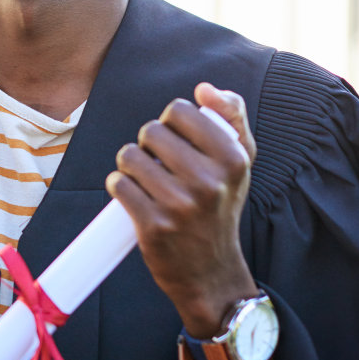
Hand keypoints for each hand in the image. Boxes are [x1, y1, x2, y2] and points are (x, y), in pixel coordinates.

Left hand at [107, 83, 259, 335]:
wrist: (212, 271)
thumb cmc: (220, 205)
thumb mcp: (239, 162)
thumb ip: (230, 116)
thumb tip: (204, 88)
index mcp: (233, 159)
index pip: (180, 110)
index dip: (171, 124)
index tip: (178, 144)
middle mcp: (210, 181)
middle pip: (150, 130)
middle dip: (149, 146)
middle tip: (161, 167)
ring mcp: (181, 205)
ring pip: (130, 156)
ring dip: (131, 167)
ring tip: (148, 182)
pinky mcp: (154, 226)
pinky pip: (118, 184)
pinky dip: (120, 187)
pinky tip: (135, 198)